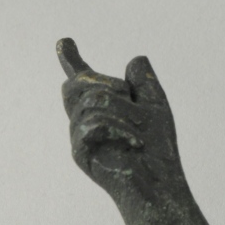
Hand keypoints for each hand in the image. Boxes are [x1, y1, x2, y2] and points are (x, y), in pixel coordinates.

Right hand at [58, 37, 183, 200]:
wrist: (160, 182)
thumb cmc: (158, 150)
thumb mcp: (155, 106)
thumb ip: (144, 82)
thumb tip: (136, 58)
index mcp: (102, 109)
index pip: (82, 80)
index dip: (72, 60)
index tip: (65, 41)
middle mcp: (84, 121)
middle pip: (78, 83)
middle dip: (107, 84)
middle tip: (131, 104)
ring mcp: (79, 137)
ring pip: (93, 100)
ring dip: (125, 112)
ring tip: (139, 133)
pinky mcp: (79, 152)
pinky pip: (94, 123)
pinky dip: (121, 130)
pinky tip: (135, 144)